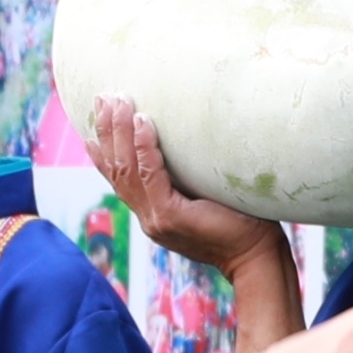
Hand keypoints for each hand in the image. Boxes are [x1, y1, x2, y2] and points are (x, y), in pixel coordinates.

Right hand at [86, 99, 288, 291]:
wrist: (256, 255)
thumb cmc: (242, 220)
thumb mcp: (205, 195)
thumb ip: (187, 177)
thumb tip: (188, 138)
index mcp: (153, 212)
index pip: (118, 177)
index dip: (103, 148)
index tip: (96, 116)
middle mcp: (148, 216)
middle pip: (116, 170)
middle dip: (107, 131)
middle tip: (104, 97)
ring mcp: (156, 219)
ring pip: (126, 171)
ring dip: (120, 133)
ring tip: (119, 102)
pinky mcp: (170, 217)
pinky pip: (150, 176)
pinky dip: (144, 148)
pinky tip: (142, 123)